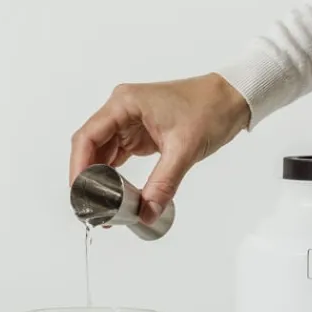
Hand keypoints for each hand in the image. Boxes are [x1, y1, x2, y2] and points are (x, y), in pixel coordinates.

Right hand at [69, 74, 250, 224]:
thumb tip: (146, 213)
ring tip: (100, 206)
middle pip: (90, 146)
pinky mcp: (138, 132)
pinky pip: (117, 155)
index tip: (79, 192)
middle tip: (88, 206)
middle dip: (86, 177)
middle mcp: (121, 110)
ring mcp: (128, 121)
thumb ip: (163, 184)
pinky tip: (114, 194)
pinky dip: (113, 175)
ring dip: (99, 178)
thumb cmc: (210, 109)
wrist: (232, 98)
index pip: (88, 137)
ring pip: (101, 153)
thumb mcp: (184, 149)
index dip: (79, 167)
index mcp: (125, 104)